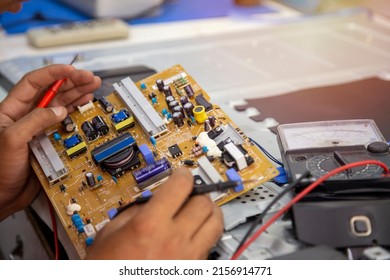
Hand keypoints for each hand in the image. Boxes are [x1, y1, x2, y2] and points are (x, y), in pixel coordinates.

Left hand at [0, 64, 100, 220]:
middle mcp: (26, 116)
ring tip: (91, 87)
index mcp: (11, 110)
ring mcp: (38, 129)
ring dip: (77, 95)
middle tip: (89, 78)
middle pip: (52, 92)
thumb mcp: (12, 139)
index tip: (71, 69)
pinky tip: (83, 106)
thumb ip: (35, 121)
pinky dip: (76, 114)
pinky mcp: (48, 142)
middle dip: (72, 82)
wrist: (2, 196)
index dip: (54, 73)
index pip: (34, 83)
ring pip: (61, 105)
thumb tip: (59, 109)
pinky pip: (64, 124)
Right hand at [87, 168, 223, 258]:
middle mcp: (173, 240)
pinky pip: (210, 245)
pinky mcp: (193, 269)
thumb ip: (134, 210)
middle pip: (204, 202)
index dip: (183, 175)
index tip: (181, 174)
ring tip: (200, 210)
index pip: (181, 186)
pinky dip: (206, 234)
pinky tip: (193, 234)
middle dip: (198, 193)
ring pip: (216, 223)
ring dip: (209, 212)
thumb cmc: (107, 270)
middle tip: (189, 193)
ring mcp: (187, 257)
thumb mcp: (110, 234)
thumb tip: (152, 198)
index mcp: (149, 225)